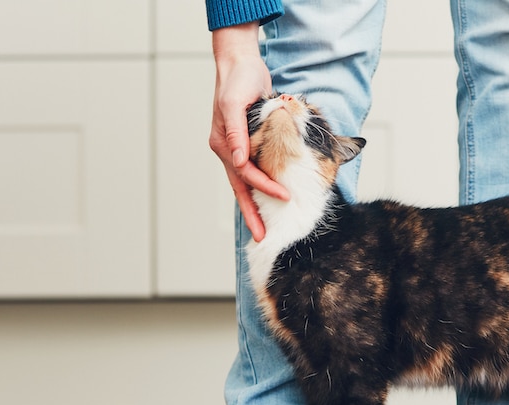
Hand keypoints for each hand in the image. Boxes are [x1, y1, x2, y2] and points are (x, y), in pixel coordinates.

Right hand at [210, 23, 288, 241]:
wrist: (240, 63)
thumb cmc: (238, 79)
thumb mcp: (235, 102)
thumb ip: (236, 132)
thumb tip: (238, 160)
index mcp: (223, 143)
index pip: (245, 174)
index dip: (265, 187)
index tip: (284, 196)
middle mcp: (228, 149)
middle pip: (241, 188)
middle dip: (251, 214)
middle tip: (261, 238)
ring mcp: (236, 148)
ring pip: (246, 183)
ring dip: (254, 205)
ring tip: (262, 227)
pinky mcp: (247, 143)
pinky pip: (253, 171)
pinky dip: (259, 186)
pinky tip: (266, 199)